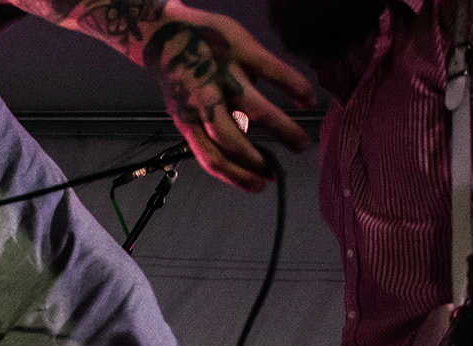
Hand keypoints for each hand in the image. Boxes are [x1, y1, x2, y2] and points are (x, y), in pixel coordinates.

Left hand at [147, 7, 315, 191]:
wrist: (163, 32)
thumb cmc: (182, 75)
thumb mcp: (187, 106)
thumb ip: (213, 124)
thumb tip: (246, 141)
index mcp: (186, 120)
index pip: (210, 158)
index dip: (237, 176)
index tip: (260, 186)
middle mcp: (201, 100)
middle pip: (230, 140)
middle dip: (257, 161)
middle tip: (280, 172)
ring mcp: (221, 74)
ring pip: (254, 109)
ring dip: (282, 129)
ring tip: (302, 143)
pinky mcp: (239, 49)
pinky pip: (273, 71)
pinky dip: (294, 87)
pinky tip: (309, 100)